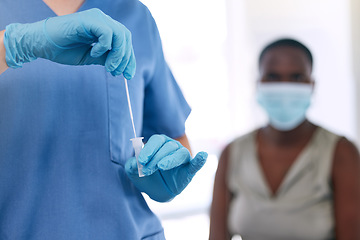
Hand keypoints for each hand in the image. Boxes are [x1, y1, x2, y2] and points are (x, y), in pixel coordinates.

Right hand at [3, 8, 134, 77]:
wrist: (42, 44)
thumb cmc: (64, 50)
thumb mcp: (91, 57)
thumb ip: (106, 59)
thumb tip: (122, 67)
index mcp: (104, 28)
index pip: (125, 42)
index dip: (129, 59)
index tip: (128, 75)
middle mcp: (103, 20)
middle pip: (126, 38)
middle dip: (125, 58)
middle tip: (116, 73)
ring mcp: (96, 18)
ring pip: (120, 34)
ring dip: (118, 55)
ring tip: (108, 67)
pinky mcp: (89, 19)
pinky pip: (107, 33)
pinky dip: (104, 46)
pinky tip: (93, 52)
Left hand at [125, 134, 207, 201]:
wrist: (157, 190)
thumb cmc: (147, 175)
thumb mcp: (134, 172)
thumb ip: (131, 166)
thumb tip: (133, 163)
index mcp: (160, 143)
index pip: (157, 140)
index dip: (149, 149)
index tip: (141, 160)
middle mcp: (173, 147)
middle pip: (167, 146)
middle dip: (156, 157)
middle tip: (146, 170)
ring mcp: (183, 158)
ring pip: (180, 153)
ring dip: (170, 160)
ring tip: (161, 166)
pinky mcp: (189, 170)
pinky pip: (196, 164)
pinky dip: (200, 160)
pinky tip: (202, 156)